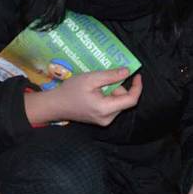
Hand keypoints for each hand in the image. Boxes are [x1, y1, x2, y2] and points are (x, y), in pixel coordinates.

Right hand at [24, 68, 141, 125]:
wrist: (55, 105)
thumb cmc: (70, 91)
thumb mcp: (90, 78)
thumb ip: (110, 76)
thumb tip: (127, 72)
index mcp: (106, 109)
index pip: (131, 100)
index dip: (137, 87)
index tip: (137, 75)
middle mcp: (108, 119)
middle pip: (123, 100)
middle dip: (118, 87)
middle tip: (103, 78)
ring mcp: (104, 121)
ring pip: (118, 103)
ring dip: (112, 92)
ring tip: (96, 86)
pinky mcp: (101, 120)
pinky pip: (111, 106)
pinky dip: (107, 97)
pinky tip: (95, 92)